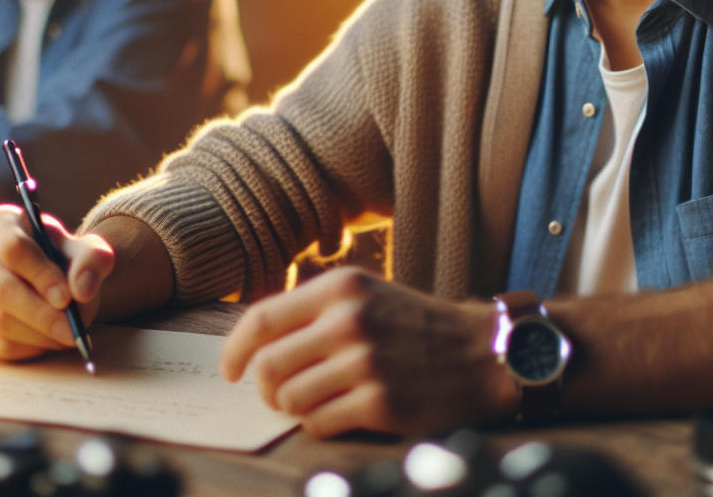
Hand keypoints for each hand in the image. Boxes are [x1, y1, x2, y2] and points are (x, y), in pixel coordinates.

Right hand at [0, 205, 114, 360]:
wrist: (50, 285)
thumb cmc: (64, 262)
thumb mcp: (88, 253)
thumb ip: (93, 261)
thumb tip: (80, 289)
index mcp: (0, 221)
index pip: (13, 247)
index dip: (40, 275)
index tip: (66, 298)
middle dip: (39, 314)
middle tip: (70, 331)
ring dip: (36, 335)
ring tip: (64, 336)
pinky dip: (24, 349)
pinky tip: (45, 341)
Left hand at [219, 267, 513, 436]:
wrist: (482, 354)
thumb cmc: (415, 326)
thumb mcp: (367, 295)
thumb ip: (314, 310)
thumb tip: (255, 345)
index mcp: (341, 288)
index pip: (261, 319)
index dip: (235, 350)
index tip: (230, 371)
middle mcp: (349, 321)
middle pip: (269, 366)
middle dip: (265, 389)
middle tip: (277, 396)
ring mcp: (365, 364)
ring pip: (290, 399)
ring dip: (295, 408)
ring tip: (318, 402)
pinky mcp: (380, 403)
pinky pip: (318, 424)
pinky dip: (320, 424)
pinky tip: (342, 414)